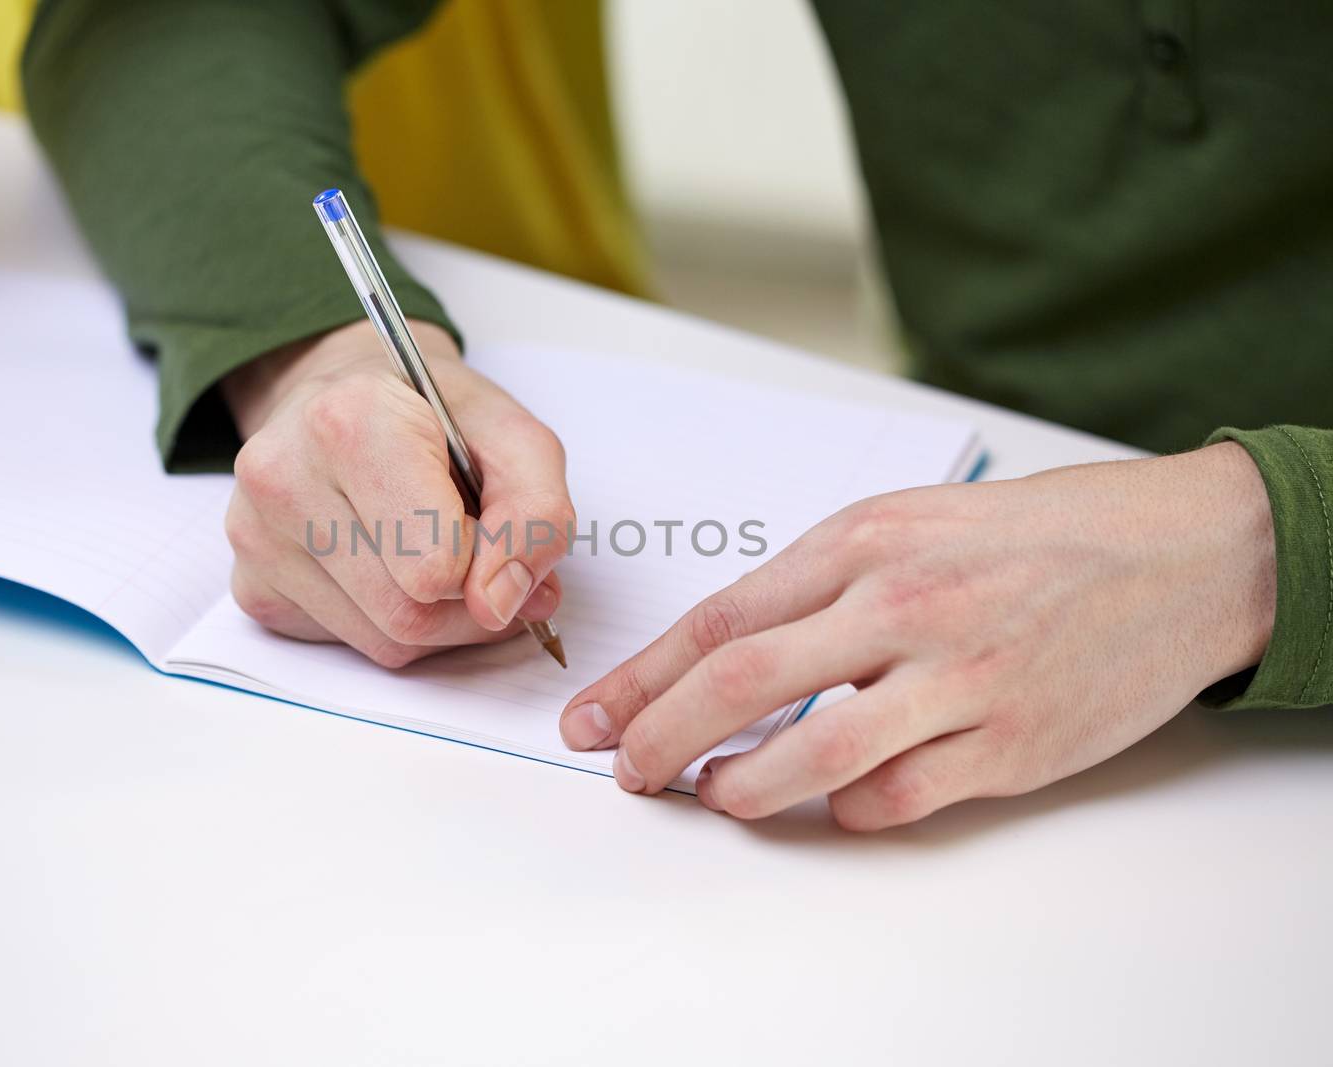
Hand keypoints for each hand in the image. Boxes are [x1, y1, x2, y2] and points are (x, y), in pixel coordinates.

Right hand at [222, 320, 572, 666]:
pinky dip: (383, 622)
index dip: (485, 561)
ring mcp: (254, 535)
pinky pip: (344, 646)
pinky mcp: (249, 584)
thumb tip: (501, 605)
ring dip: (430, 617)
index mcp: (350, 421)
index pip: (434, 567)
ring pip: (380, 643)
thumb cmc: (436, 415)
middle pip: (408, 616)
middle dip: (465, 603)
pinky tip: (382, 564)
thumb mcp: (516, 439)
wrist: (350, 394)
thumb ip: (536, 516)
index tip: (485, 524)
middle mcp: (283, 476)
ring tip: (427, 551)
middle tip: (475, 553)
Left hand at [560, 443, 1275, 827]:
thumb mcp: (908, 523)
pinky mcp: (1014, 743)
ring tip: (711, 795)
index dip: (641, 678)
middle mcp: (905, 604)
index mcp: (864, 542)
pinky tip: (830, 803)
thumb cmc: (1030, 534)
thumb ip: (817, 585)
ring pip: (819, 751)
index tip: (593, 717)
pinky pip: (902, 795)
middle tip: (624, 769)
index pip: (720, 618)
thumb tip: (724, 657)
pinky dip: (847, 809)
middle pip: (743, 680)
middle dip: (662, 732)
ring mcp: (962, 676)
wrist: (1177, 552)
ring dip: (745, 786)